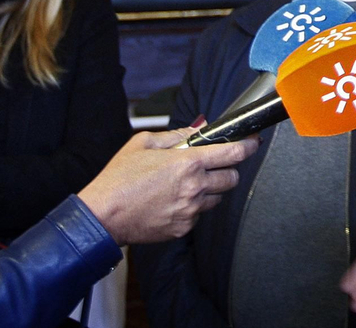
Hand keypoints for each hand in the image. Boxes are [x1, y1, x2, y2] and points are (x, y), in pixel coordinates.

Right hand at [76, 128, 256, 244]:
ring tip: (185, 185)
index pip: (234, 153)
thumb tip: (201, 128)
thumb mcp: (143, 143)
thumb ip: (177, 134)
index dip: (248, 145)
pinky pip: (199, 214)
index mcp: (188, 163)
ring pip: (218, 198)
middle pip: (232, 178)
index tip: (252, 142)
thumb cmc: (119, 178)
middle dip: (226, 169)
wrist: (102, 215)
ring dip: (210, 189)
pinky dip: (193, 207)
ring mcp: (190, 210)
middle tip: (211, 165)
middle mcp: (194, 187)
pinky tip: (173, 201)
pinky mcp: (183, 228)